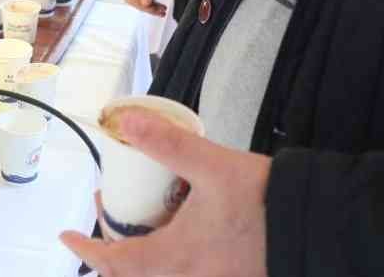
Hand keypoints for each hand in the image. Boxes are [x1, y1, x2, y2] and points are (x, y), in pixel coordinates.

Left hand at [61, 110, 270, 276]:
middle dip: (111, 253)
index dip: (86, 251)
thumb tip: (125, 120)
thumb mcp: (212, 165)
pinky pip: (185, 274)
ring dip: (140, 259)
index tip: (66, 235)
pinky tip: (178, 232)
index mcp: (175, 259)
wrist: (317, 226)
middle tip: (106, 215)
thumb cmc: (265, 200)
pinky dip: (167, 262)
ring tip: (138, 223)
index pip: (115, 264)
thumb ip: (168, 143)